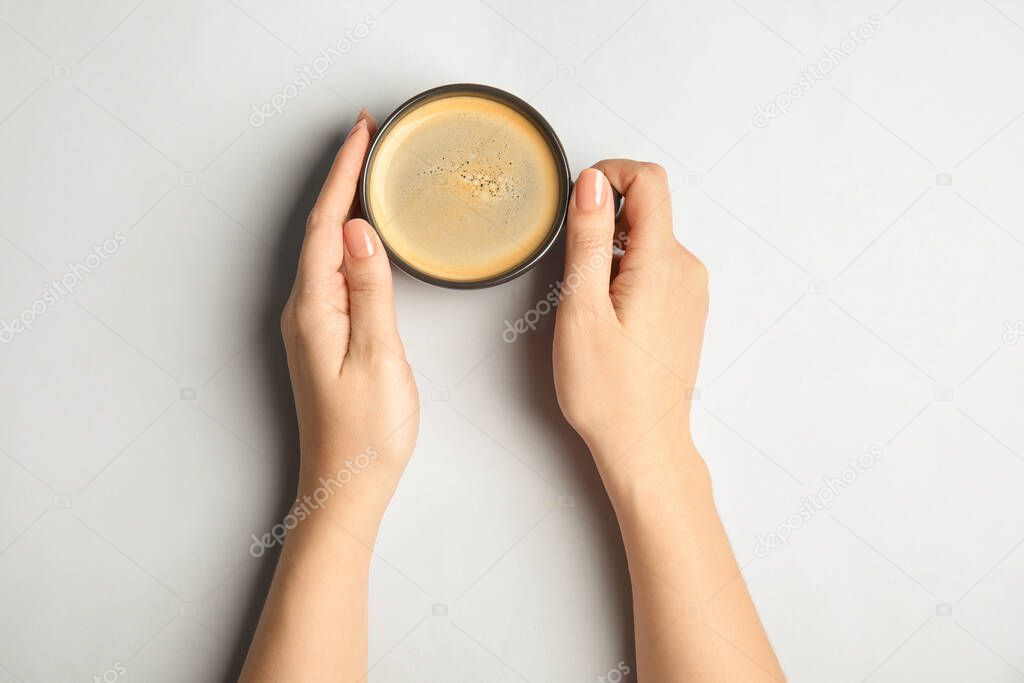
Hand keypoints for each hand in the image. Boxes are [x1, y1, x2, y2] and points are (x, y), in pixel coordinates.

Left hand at [280, 110, 418, 524]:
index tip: (363, 133)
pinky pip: (332, 271)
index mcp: (315, 308)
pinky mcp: (323, 336)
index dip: (344, 174)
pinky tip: (364, 234)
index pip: (329, 224)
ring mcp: (311, 323)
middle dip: (343, 178)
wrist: (345, 487)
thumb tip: (359, 230)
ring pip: (326, 248)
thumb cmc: (367, 433)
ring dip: (346, 204)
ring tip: (369, 171)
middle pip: (321, 228)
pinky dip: (348, 239)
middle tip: (370, 137)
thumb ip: (370, 290)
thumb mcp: (379, 356)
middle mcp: (304, 309)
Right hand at [553, 160, 707, 487]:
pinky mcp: (685, 309)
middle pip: (647, 209)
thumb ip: (589, 238)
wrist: (645, 445)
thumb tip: (593, 182)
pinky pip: (655, 268)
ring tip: (589, 306)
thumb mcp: (583, 308)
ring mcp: (691, 290)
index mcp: (664, 262)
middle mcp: (687, 269)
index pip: (649, 180)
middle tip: (574, 275)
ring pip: (647, 240)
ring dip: (612, 254)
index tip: (578, 199)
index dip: (610, 174)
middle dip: (604, 223)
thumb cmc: (609, 391)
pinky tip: (608, 318)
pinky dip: (625, 275)